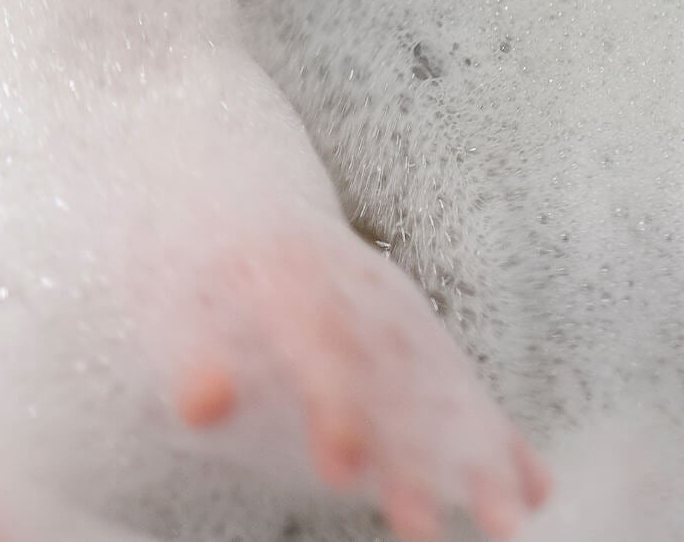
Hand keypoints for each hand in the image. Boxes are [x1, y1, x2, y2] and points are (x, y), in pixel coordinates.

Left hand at [170, 224, 549, 538]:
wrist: (249, 205)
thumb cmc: (207, 267)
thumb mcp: (181, 299)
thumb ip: (194, 356)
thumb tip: (201, 406)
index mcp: (294, 283)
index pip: (321, 350)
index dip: (335, 413)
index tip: (340, 474)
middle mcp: (362, 302)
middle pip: (394, 385)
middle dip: (413, 462)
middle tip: (419, 529)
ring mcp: (401, 322)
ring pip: (446, 393)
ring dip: (477, 463)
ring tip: (504, 526)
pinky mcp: (424, 343)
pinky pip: (469, 392)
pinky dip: (503, 438)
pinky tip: (533, 489)